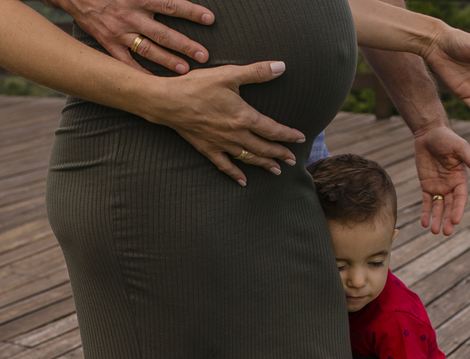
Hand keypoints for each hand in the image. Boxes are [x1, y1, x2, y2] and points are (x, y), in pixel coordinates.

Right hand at [52, 0, 214, 73]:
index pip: (171, 4)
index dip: (191, 12)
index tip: (209, 19)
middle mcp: (131, 16)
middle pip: (163, 33)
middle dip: (185, 45)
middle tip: (204, 55)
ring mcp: (119, 33)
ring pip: (147, 50)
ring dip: (167, 60)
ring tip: (185, 70)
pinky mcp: (109, 44)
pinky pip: (126, 62)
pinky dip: (140, 73)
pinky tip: (155, 82)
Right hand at [146, 61, 304, 183]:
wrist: (169, 102)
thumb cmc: (198, 86)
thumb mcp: (230, 74)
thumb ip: (257, 72)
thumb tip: (281, 67)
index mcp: (244, 117)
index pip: (273, 129)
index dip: (288, 135)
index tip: (300, 139)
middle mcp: (236, 134)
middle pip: (263, 147)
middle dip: (280, 154)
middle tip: (291, 160)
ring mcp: (222, 144)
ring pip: (248, 158)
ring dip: (264, 164)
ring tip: (276, 170)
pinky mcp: (208, 149)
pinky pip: (225, 165)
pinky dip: (235, 174)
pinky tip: (243, 181)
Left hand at [412, 124, 469, 233]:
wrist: (429, 133)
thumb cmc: (447, 138)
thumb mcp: (460, 148)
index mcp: (461, 178)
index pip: (461, 198)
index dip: (458, 209)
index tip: (456, 220)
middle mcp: (451, 185)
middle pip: (450, 206)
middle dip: (448, 219)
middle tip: (446, 232)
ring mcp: (438, 186)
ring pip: (438, 206)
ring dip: (437, 219)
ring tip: (434, 232)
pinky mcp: (426, 185)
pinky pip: (426, 201)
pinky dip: (425, 212)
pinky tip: (424, 223)